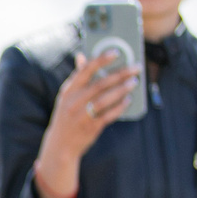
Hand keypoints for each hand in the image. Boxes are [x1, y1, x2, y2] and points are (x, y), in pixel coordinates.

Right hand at [32, 48, 138, 197]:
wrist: (60, 145)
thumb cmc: (67, 115)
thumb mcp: (67, 96)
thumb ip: (77, 77)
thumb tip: (82, 55)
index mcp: (68, 91)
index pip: (85, 70)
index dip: (101, 60)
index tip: (116, 52)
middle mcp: (73, 102)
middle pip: (100, 84)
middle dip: (120, 74)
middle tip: (136, 68)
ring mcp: (81, 116)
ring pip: (105, 99)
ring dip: (122, 90)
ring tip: (134, 82)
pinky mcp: (90, 128)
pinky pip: (108, 115)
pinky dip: (119, 107)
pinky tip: (128, 101)